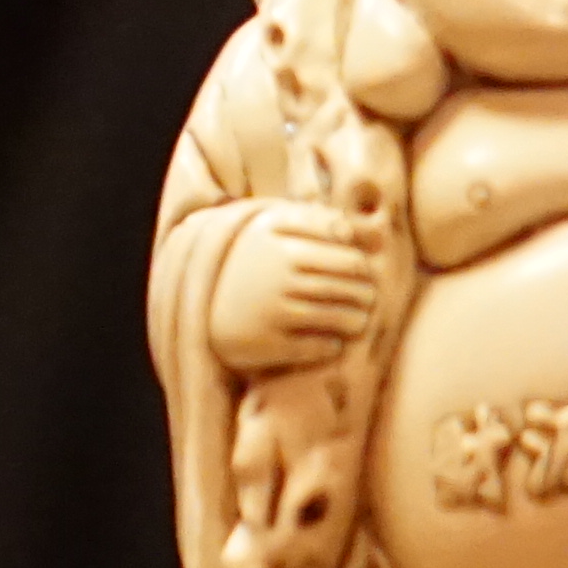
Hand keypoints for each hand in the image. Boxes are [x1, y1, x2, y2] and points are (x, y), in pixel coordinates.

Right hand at [205, 205, 385, 376]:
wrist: (200, 305)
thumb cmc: (249, 261)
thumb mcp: (271, 227)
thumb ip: (316, 219)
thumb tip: (360, 233)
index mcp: (280, 241)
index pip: (350, 259)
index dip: (364, 269)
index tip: (362, 275)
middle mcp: (275, 273)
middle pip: (348, 288)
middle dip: (366, 296)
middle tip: (367, 300)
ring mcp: (271, 310)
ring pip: (338, 317)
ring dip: (356, 321)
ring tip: (357, 320)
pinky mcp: (266, 344)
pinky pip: (318, 348)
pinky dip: (331, 347)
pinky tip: (332, 343)